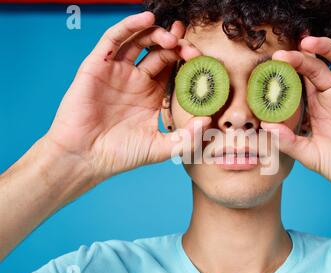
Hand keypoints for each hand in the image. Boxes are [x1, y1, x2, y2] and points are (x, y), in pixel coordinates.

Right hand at [45, 12, 209, 180]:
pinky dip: (129, 25)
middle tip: (190, 46)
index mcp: (151, 95)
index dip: (186, 59)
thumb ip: (186, 138)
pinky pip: (113, 39)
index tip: (200, 57)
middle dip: (177, 44)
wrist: (85, 157)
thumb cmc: (120, 154)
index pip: (172, 69)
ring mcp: (116, 71)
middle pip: (159, 51)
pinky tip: (146, 19)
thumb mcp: (160, 148)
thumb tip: (208, 122)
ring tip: (172, 37)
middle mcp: (135, 80)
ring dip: (156, 34)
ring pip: (138, 41)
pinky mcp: (97, 66)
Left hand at [262, 18, 330, 198]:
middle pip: (315, 68)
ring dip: (323, 47)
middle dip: (299, 59)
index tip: (272, 64)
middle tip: (284, 54)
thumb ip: (290, 142)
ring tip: (308, 41)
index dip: (287, 73)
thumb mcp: (312, 156)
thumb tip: (266, 126)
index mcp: (317, 109)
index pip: (299, 83)